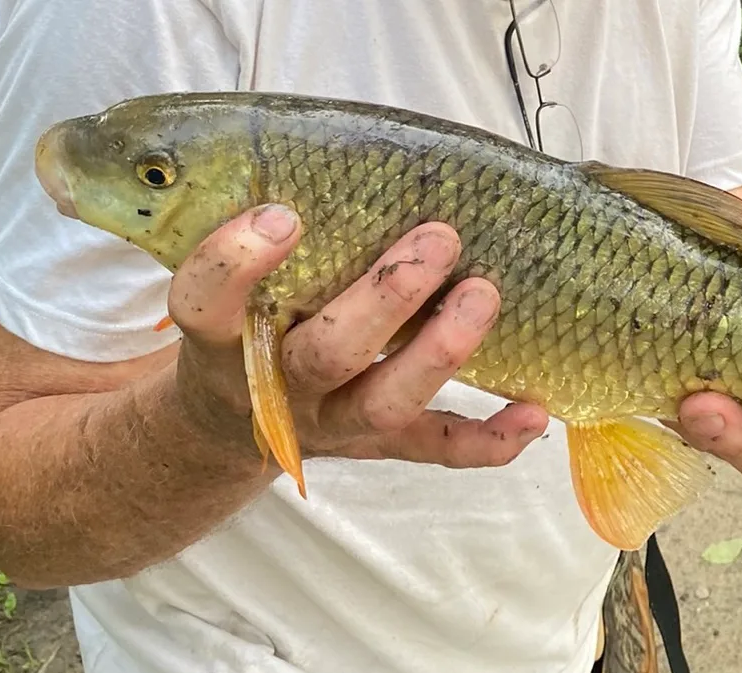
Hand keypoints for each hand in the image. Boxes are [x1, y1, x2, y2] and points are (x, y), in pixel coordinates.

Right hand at [169, 204, 547, 471]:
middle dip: (387, 297)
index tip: (284, 215)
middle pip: (327, 355)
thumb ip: (266, 232)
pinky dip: (490, 441)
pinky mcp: (380, 449)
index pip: (207, 304)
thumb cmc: (249, 318)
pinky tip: (534, 415)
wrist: (229, 422)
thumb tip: (349, 150)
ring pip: (385, 405)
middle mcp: (278, 389)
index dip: (237, 263)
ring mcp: (332, 425)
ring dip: (441, 352)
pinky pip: (438, 453)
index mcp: (226, 338)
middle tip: (438, 238)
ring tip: (484, 295)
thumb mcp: (232, 283)